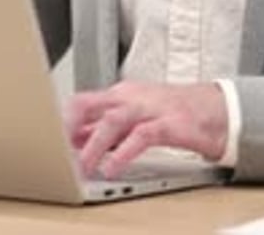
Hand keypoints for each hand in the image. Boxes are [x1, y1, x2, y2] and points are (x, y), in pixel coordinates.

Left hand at [65, 80, 227, 177]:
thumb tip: (73, 140)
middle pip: (90, 104)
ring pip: (113, 120)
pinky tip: (113, 167)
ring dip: (94, 144)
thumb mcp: (133, 118)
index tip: (46, 142)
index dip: (61, 123)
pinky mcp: (169, 124)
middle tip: (55, 149)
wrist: (216, 110)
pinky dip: (124, 152)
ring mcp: (149, 109)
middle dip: (69, 126)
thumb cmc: (172, 114)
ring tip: (83, 166)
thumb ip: (104, 128)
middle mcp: (131, 98)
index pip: (81, 103)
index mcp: (120, 95)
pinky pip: (142, 136)